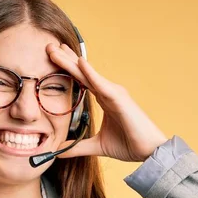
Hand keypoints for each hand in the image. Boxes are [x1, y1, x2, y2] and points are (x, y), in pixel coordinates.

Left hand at [46, 43, 168, 161]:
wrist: (148, 152)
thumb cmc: (129, 145)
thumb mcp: (96, 146)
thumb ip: (77, 147)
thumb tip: (59, 152)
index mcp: (104, 99)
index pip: (82, 80)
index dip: (68, 68)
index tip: (53, 56)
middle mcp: (108, 92)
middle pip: (82, 72)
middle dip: (65, 59)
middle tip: (48, 46)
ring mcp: (114, 93)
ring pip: (88, 74)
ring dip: (71, 61)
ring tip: (56, 49)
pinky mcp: (120, 98)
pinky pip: (101, 84)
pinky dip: (90, 73)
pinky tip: (79, 62)